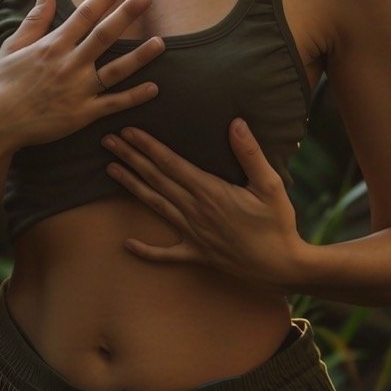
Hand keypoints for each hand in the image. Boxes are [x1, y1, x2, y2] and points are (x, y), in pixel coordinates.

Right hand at [0, 0, 163, 155]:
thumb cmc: (1, 84)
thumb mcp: (13, 46)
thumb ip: (35, 19)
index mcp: (53, 46)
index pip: (84, 14)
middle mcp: (69, 64)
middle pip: (104, 35)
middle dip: (127, 14)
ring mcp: (77, 90)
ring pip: (116, 70)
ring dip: (140, 56)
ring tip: (161, 42)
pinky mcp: (82, 115)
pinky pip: (113, 104)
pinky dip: (134, 97)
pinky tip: (154, 88)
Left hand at [100, 119, 305, 290]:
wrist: (283, 267)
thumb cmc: (278, 224)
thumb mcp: (271, 184)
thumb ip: (250, 154)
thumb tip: (235, 123)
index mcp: (211, 192)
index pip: (171, 164)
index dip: (148, 146)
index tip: (129, 131)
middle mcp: (195, 211)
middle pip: (156, 180)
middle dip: (131, 158)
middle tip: (108, 141)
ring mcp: (193, 235)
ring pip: (155, 206)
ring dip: (131, 187)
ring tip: (110, 170)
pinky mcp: (197, 254)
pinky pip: (166, 254)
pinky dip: (146, 250)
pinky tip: (127, 244)